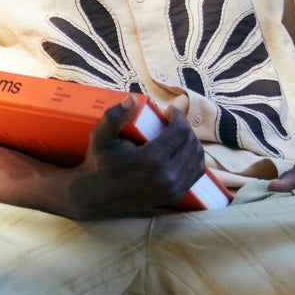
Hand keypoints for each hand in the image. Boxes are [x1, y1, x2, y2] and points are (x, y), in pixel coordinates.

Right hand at [66, 97, 208, 220]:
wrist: (97, 196)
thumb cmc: (99, 163)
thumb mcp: (100, 137)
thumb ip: (114, 116)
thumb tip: (132, 99)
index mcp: (151, 160)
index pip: (180, 131)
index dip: (178, 116)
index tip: (169, 110)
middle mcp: (166, 176)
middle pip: (191, 142)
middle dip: (185, 126)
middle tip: (173, 120)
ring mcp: (172, 188)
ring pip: (197, 157)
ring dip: (191, 141)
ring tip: (178, 133)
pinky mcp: (175, 195)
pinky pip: (196, 172)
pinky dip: (194, 158)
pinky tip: (183, 149)